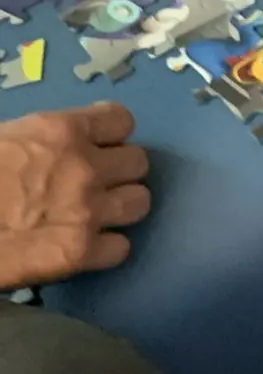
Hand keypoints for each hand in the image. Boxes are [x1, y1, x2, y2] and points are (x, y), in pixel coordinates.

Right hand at [0, 102, 150, 290]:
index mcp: (64, 131)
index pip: (121, 120)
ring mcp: (87, 211)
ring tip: (97, 215)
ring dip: (121, 208)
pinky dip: (106, 249)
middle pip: (138, 163)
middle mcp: (86, 167)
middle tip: (97, 184)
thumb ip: (46, 140)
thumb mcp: (8, 137)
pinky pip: (121, 248)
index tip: (99, 146)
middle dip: (119, 172)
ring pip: (139, 203)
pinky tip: (86, 247)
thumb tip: (62, 146)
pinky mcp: (79, 253)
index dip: (111, 135)